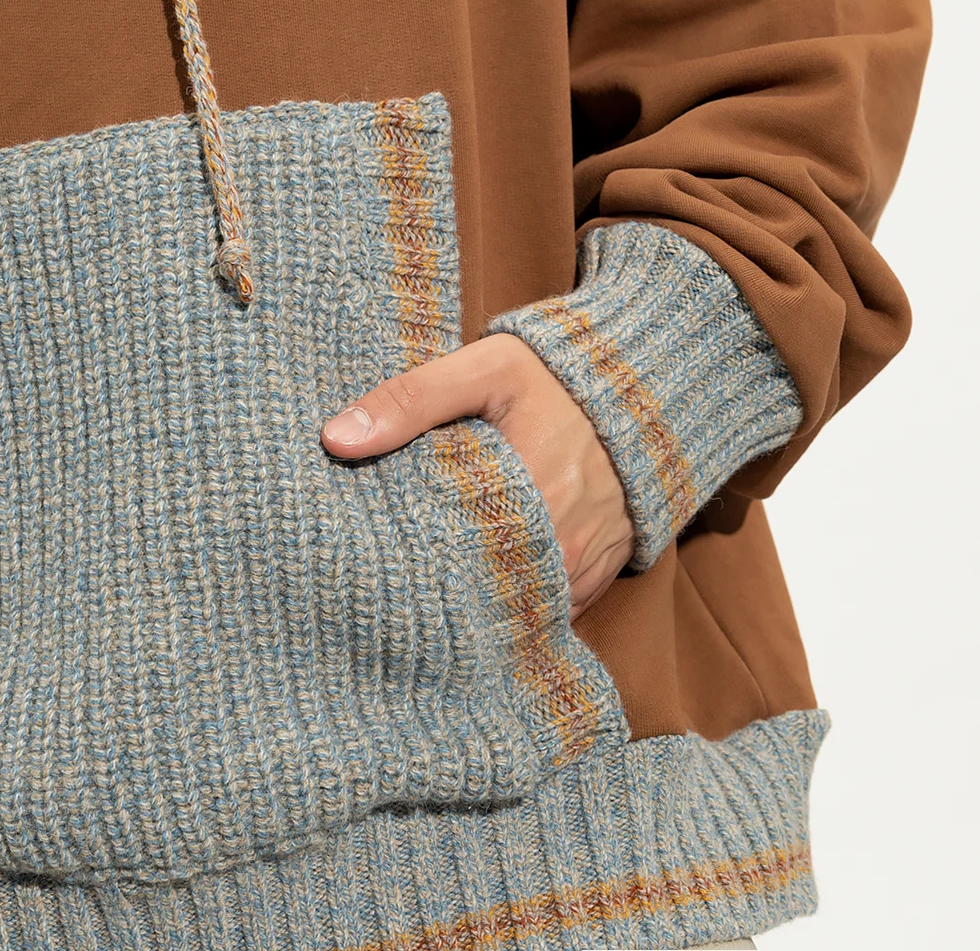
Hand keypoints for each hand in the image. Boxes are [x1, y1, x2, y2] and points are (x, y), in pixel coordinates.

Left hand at [320, 332, 635, 621]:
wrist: (643, 386)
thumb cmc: (555, 375)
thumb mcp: (483, 368)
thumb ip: (410, 400)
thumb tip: (335, 440)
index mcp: (530, 497)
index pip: (449, 560)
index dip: (405, 567)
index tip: (366, 564)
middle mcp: (564, 547)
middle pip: (481, 596)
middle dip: (435, 593)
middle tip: (384, 585)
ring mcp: (586, 568)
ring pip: (515, 611)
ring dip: (476, 605)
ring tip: (424, 594)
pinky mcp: (600, 575)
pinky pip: (549, 612)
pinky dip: (515, 604)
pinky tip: (476, 592)